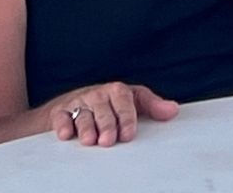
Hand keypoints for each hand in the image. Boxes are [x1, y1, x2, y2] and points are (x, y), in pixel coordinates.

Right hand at [48, 82, 177, 146]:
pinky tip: (65, 134)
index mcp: (116, 91)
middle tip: (108, 141)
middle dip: (106, 124)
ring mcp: (78, 103)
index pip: (124, 100)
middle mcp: (97, 95)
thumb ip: (151, 106)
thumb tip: (174, 110)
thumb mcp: (131, 102)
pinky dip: (62, 125)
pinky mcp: (59, 113)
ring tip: (89, 141)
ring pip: (82, 114)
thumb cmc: (108, 105)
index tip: (129, 134)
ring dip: (86, 127)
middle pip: (103, 108)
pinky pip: (60, 117)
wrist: (73, 103)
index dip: (127, 116)